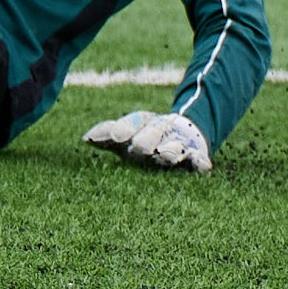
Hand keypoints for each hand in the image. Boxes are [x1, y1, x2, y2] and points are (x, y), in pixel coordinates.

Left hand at [82, 110, 211, 174]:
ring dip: (170, 150)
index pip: (131, 122)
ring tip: (164, 154)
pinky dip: (200, 163)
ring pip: (175, 145)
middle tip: (139, 148)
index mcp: (141, 125)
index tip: (115, 138)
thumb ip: (106, 137)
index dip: (123, 128)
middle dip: (146, 139)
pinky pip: (200, 161)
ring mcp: (179, 144)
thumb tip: (85, 139)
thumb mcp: (124, 137)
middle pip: (153, 132)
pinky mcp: (197, 157)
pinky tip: (202, 166)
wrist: (183, 133)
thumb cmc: (143, 138)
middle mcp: (160, 131)